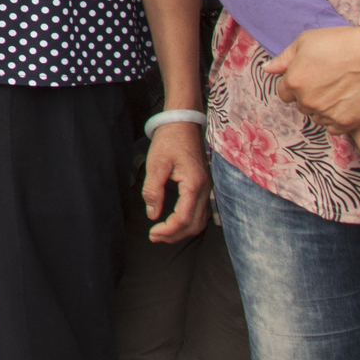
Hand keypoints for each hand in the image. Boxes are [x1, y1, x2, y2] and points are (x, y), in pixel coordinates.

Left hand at [142, 121, 211, 242]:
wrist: (183, 123)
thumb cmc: (169, 140)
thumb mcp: (156, 164)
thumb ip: (153, 191)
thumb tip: (152, 214)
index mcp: (194, 185)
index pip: (183, 219)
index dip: (168, 231)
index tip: (152, 233)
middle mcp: (205, 190)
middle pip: (194, 225)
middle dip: (175, 235)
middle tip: (155, 237)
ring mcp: (208, 189)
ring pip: (200, 221)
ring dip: (182, 231)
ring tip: (163, 232)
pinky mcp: (205, 186)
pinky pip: (201, 212)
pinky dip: (189, 222)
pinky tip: (176, 222)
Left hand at [264, 24, 359, 132]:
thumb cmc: (341, 43)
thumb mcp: (306, 42)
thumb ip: (284, 59)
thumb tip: (267, 69)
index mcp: (295, 81)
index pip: (285, 93)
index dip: (297, 84)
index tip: (311, 76)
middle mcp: (308, 101)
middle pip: (301, 105)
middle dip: (310, 95)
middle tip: (328, 80)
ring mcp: (327, 114)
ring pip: (317, 117)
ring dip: (323, 108)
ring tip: (340, 90)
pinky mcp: (346, 123)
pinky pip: (333, 128)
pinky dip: (337, 118)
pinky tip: (347, 102)